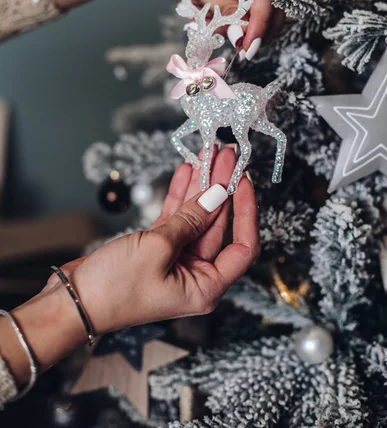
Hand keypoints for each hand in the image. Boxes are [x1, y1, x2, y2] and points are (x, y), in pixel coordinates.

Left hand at [38, 0, 283, 58]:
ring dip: (246, 26)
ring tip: (222, 36)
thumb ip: (224, 10)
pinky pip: (244, 9)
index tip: (250, 44)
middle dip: (260, 25)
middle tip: (244, 50)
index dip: (262, 19)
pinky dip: (233, 23)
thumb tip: (244, 34)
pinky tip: (214, 25)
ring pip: (260, 6)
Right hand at [68, 146, 258, 333]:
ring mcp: (177, 259)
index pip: (243, 247)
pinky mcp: (158, 248)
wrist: (73, 300)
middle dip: (220, 188)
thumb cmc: (115, 288)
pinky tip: (187, 170)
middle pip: (218, 224)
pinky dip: (180, 195)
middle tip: (225, 155)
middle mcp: (196, 274)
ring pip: (197, 216)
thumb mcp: (157, 249)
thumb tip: (217, 194)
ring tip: (208, 154)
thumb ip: (190, 220)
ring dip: (201, 186)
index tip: (243, 181)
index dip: (247, 211)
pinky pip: (176, 217)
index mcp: (206, 286)